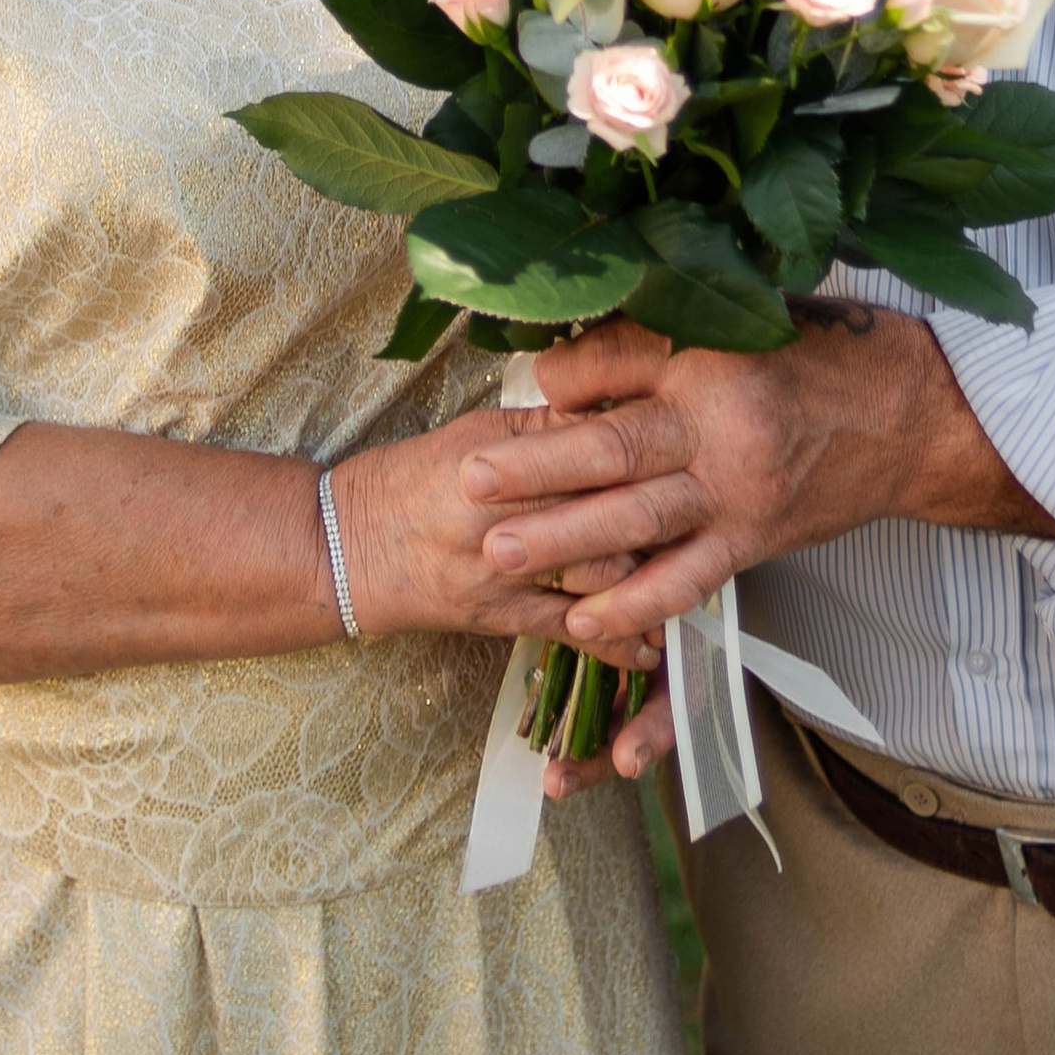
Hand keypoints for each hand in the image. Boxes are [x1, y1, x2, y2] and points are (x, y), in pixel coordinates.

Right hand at [337, 407, 664, 786]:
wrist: (346, 547)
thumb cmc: (409, 480)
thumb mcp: (475, 433)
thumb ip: (546, 425)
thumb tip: (617, 410)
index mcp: (501, 460)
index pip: (591, 451)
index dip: (647, 450)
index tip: (688, 444)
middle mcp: (507, 515)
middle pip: (607, 512)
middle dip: (661, 510)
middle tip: (708, 506)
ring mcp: (506, 572)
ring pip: (600, 574)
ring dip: (652, 576)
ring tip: (695, 571)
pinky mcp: (501, 618)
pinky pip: (572, 632)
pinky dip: (619, 641)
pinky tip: (656, 644)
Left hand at [455, 308, 1054, 653]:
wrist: (915, 416)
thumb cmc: (822, 355)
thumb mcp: (744, 317)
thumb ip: (654, 337)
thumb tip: (564, 366)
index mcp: (716, 356)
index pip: (622, 361)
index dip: (565, 379)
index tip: (519, 388)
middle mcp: (724, 426)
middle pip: (616, 448)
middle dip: (537, 467)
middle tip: (468, 479)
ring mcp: (739, 492)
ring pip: (639, 519)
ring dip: (564, 539)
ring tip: (496, 550)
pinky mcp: (753, 540)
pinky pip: (687, 580)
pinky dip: (634, 605)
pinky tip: (580, 621)